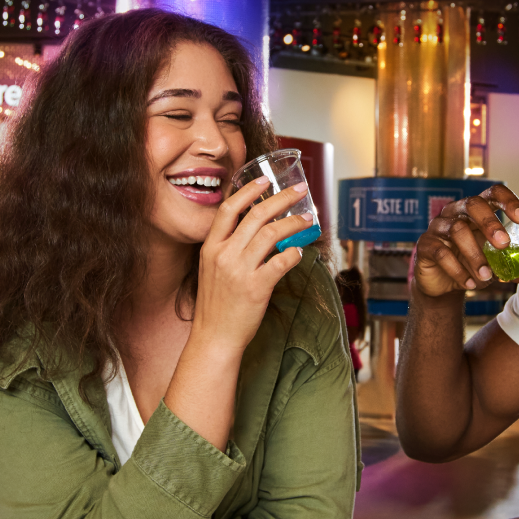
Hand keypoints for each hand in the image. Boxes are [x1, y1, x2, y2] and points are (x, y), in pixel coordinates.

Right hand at [189, 178, 312, 351]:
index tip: (265, 180)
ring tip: (308, 219)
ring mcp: (240, 271)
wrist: (214, 337)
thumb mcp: (211, 270)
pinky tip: (300, 251)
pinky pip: (281, 262)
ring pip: (271, 234)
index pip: (228, 210)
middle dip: (281, 198)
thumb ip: (227, 248)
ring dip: (294, 223)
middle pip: (256, 216)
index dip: (248, 191)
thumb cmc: (216, 305)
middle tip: (299, 190)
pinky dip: (294, 253)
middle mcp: (224, 255)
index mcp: (210, 248)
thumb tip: (255, 229)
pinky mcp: (256, 288)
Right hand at [414, 184, 518, 297]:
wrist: (442, 284)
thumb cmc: (470, 265)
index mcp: (477, 210)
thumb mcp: (495, 266)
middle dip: (490, 223)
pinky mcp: (425, 244)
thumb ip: (513, 269)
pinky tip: (470, 283)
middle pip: (473, 204)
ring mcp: (439, 226)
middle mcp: (457, 212)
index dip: (509, 201)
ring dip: (475, 255)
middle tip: (504, 244)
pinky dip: (457, 270)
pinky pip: (441, 252)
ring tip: (487, 276)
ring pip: (457, 230)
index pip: (493, 194)